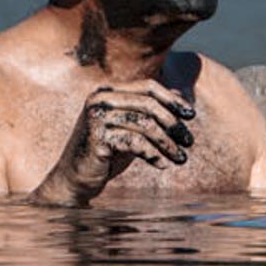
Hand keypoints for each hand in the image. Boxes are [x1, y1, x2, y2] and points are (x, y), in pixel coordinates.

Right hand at [30, 81, 196, 204]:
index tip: (191, 115)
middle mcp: (100, 99)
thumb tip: (180, 96)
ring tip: (181, 158)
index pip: (148, 87)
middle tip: (189, 142)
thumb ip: (150, 113)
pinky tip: (162, 165)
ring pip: (145, 124)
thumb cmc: (106, 153)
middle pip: (149, 104)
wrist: (75, 178)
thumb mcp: (131, 129)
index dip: (172, 99)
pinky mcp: (97, 137)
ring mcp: (97, 117)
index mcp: (108, 91)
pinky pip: (135, 143)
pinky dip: (154, 155)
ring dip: (168, 143)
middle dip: (174, 123)